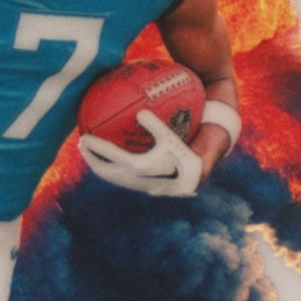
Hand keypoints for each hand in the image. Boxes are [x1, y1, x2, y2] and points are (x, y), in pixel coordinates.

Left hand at [78, 109, 203, 197]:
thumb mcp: (184, 127)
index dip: (101, 152)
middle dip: (94, 161)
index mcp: (164, 172)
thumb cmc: (203, 130)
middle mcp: (157, 184)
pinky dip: (114, 164)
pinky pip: (127, 175)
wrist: (219, 145)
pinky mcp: (155, 185)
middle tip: (81, 142)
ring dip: (101, 164)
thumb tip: (139, 115)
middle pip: (115, 175)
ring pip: (119, 178)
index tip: (84, 139)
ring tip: (87, 148)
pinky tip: (105, 149)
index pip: (123, 163)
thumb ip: (160, 126)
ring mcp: (154, 186)